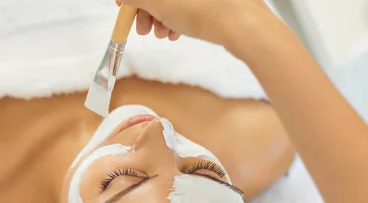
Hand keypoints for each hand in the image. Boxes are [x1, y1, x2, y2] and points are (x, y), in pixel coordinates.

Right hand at [117, 0, 274, 52]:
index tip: (124, 8)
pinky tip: (176, 31)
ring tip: (161, 34)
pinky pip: (189, 1)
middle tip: (142, 29)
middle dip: (147, 7)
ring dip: (161, 15)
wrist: (243, 24)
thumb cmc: (204, 8)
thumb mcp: (158, 2)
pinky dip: (178, 15)